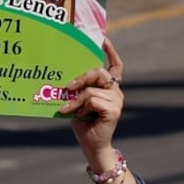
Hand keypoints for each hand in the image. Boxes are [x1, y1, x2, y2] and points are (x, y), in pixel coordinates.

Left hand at [59, 38, 123, 154]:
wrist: (90, 145)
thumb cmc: (82, 122)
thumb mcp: (78, 100)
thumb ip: (78, 88)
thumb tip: (66, 77)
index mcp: (109, 87)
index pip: (115, 65)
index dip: (110, 51)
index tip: (104, 38)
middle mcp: (116, 91)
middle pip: (99, 72)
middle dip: (81, 77)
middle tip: (67, 87)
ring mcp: (117, 100)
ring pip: (91, 89)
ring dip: (75, 100)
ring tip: (67, 109)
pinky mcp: (114, 110)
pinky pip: (92, 100)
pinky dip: (81, 107)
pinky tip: (77, 115)